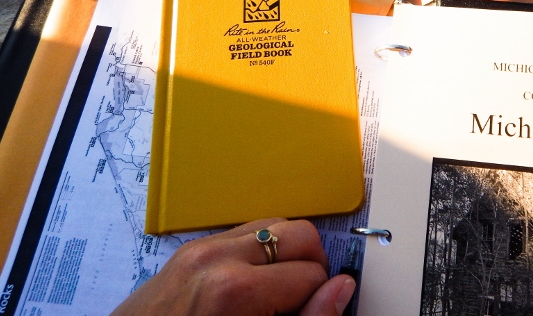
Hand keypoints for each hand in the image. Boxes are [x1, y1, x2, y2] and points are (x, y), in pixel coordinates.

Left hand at [110, 218, 355, 315]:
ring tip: (278, 293)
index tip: (307, 313)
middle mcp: (218, 258)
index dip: (318, 298)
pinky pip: (244, 231)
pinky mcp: (190, 249)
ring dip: (286, 254)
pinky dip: (260, 251)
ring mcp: (201, 249)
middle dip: (312, 266)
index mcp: (236, 291)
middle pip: (300, 233)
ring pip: (275, 224)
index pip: (312, 273)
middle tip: (302, 300)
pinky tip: (253, 284)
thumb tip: (342, 289)